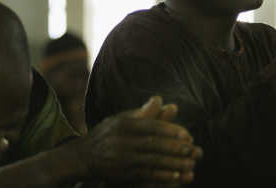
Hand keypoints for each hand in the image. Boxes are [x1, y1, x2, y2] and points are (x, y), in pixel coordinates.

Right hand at [74, 96, 202, 184]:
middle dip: (175, 148)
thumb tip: (160, 99)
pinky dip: (162, 176)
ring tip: (190, 165)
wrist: (82, 157)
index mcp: (124, 124)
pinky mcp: (121, 174)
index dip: (171, 131)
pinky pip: (145, 175)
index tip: (187, 135)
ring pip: (152, 161)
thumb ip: (142, 112)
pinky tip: (176, 176)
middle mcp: (122, 140)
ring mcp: (121, 158)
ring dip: (173, 164)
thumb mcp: (120, 119)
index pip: (151, 126)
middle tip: (193, 150)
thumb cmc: (107, 135)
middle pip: (153, 144)